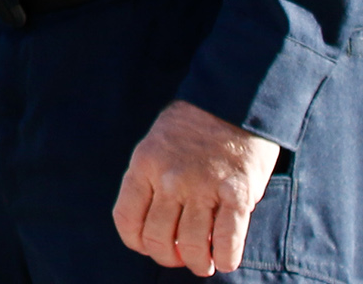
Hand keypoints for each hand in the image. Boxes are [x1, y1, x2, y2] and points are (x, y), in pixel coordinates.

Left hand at [112, 100, 281, 275]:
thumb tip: (156, 226)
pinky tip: (225, 259)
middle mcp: (169, 178)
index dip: (138, 243)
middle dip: (168, 257)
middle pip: (158, 239)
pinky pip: (227, 241)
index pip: (126, 219)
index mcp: (144, 164)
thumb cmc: (195, 127)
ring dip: (198, 263)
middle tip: (181, 256)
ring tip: (205, 262)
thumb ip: (152, 179)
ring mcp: (202, 186)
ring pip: (190, 246)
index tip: (151, 246)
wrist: (234, 99)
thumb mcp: (157, 144)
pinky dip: (225, 259)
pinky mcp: (236, 193)